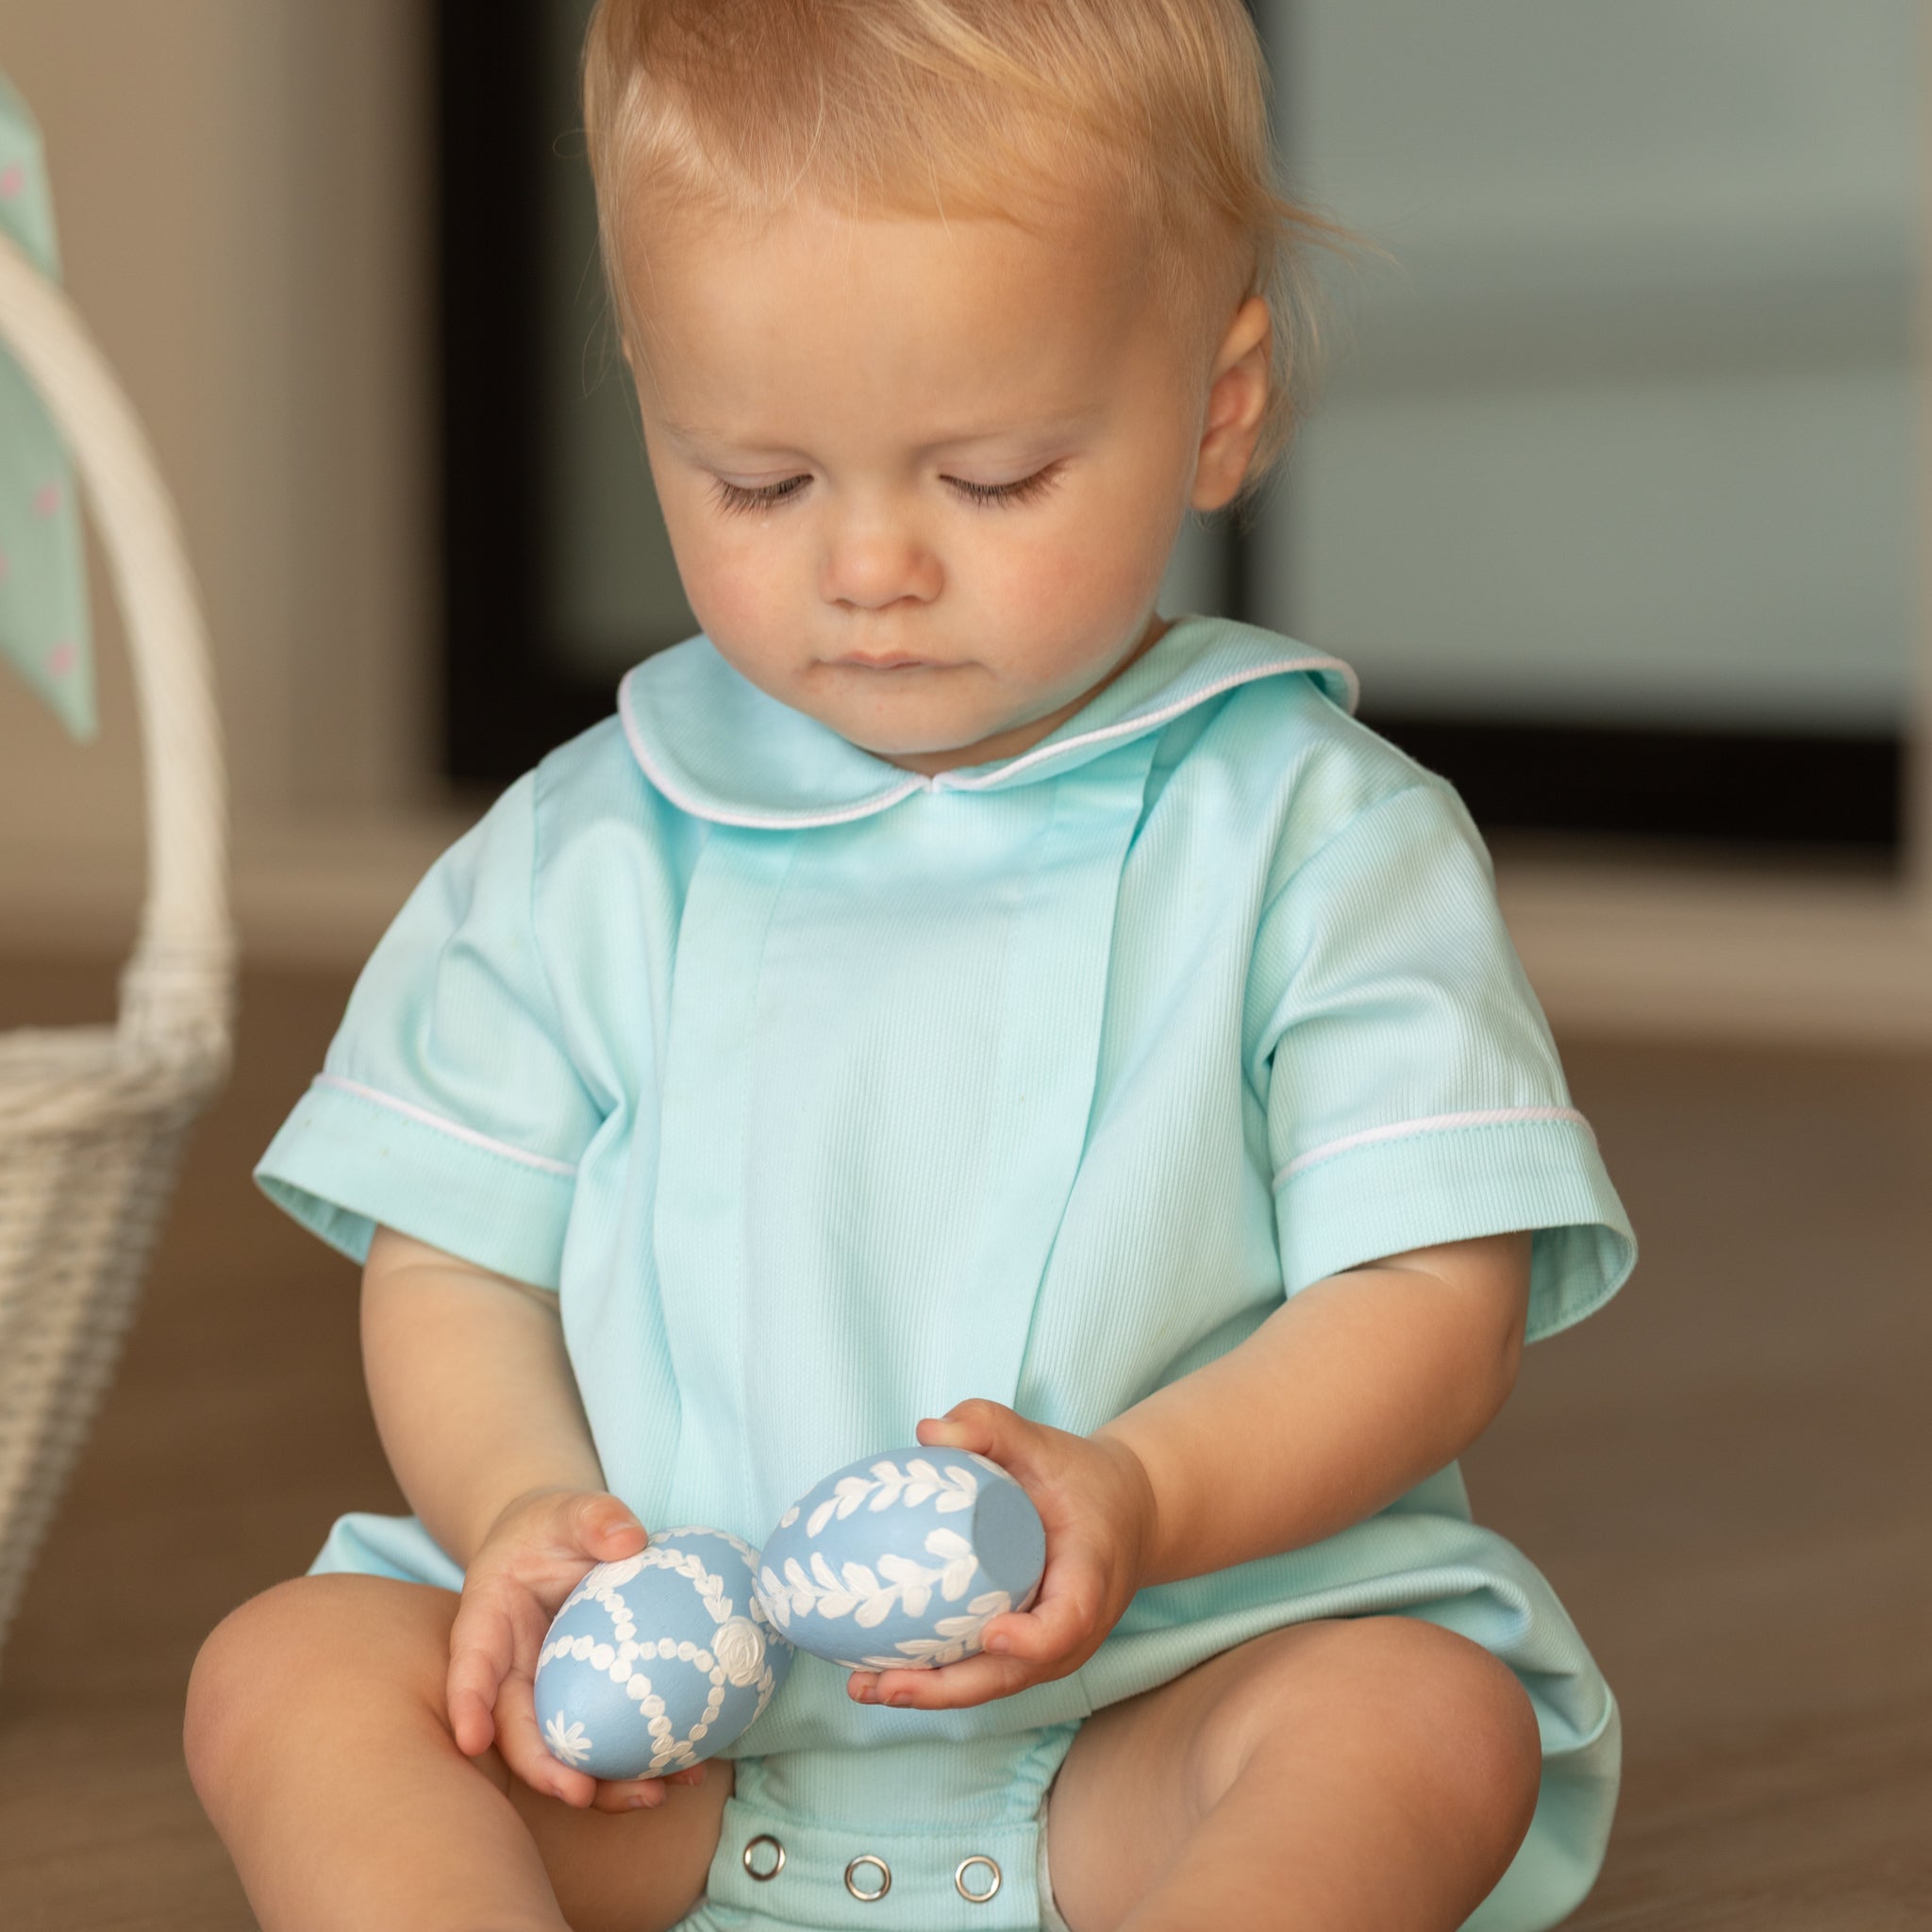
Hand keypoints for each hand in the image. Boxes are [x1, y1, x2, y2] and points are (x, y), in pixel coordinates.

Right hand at [446, 1487, 709, 1811]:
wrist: (563, 1545)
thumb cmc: (554, 1527)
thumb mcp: (569, 1510)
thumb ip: (594, 1517)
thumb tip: (629, 1540)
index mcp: (488, 1624)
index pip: (470, 1666)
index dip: (468, 1704)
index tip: (472, 1740)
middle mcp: (510, 1673)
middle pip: (516, 1730)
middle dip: (543, 1768)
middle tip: (580, 1794)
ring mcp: (547, 1695)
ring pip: (565, 1749)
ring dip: (604, 1782)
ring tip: (654, 1794)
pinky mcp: (586, 1706)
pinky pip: (609, 1739)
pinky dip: (643, 1759)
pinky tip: (690, 1768)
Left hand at [845, 1399, 1157, 1711]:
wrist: (1126, 1515)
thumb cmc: (1085, 1480)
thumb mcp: (1046, 1444)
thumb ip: (992, 1426)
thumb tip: (926, 1432)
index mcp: (1089, 1579)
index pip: (1067, 1621)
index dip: (1032, 1639)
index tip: (993, 1634)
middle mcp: (1072, 1631)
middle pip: (1011, 1674)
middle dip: (946, 1687)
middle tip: (884, 1682)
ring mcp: (1047, 1650)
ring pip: (988, 1683)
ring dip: (928, 1692)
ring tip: (864, 1685)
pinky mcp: (1024, 1653)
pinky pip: (979, 1673)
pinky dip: (934, 1678)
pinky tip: (879, 1672)